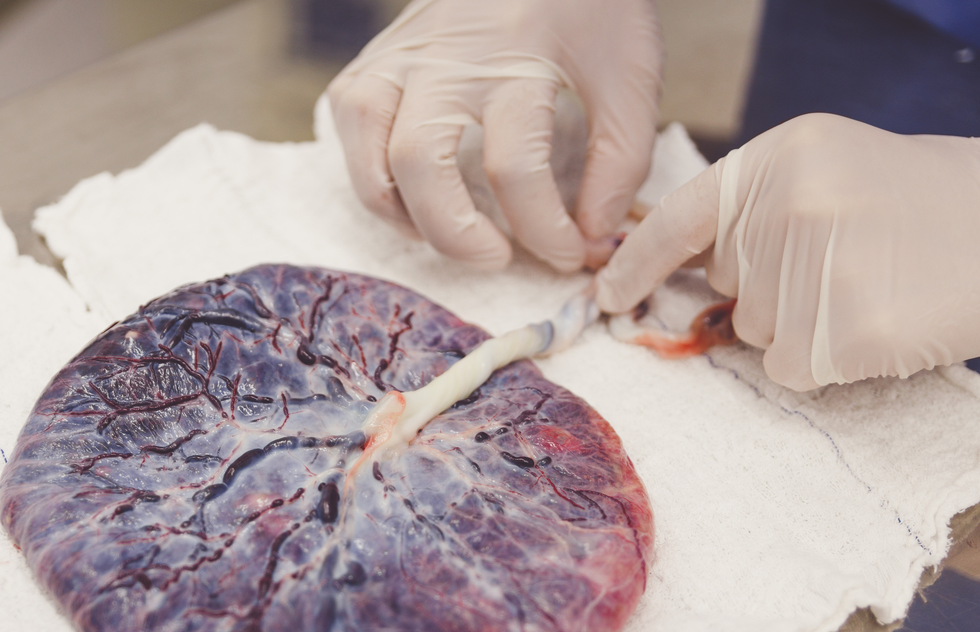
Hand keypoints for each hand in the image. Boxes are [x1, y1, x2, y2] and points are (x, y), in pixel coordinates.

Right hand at [327, 0, 660, 271]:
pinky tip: (418, 196)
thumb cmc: (588, 7)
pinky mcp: (374, 61)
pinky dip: (375, 179)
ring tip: (454, 235)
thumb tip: (590, 237)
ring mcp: (398, 59)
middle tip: (501, 258)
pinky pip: (350, 131)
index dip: (545, 232)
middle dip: (459, 235)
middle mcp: (442, 60)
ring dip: (405, 215)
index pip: (515, 169)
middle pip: (420, 166)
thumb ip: (621, 162)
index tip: (570, 254)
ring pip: (369, 155)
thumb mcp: (629, 76)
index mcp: (514, 59)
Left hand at [596, 113, 979, 389]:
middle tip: (846, 260)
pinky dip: (824, 360)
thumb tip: (680, 273)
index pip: (678, 218)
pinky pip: (791, 369)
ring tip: (870, 286)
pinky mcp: (843, 334)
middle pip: (726, 289)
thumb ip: (754, 209)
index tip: (607, 295)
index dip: (635, 262)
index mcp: (778, 159)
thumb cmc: (925, 201)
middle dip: (769, 288)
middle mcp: (786, 209)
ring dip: (799, 326)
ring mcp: (814, 273)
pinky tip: (875, 323)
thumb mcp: (828, 169)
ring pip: (756, 334)